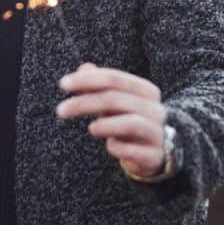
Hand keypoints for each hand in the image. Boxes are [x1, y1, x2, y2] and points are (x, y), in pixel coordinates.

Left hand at [57, 63, 166, 178]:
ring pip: (130, 123)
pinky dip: (117, 147)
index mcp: (147, 91)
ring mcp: (158, 133)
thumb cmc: (133, 121)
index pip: (114, 78)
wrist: (163, 152)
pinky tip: (110, 146)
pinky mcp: (155, 156)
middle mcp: (155, 109)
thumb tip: (84, 68)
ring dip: (105, 124)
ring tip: (91, 128)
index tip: (63, 85)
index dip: (87, 80)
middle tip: (61, 110)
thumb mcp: (118, 102)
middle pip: (116, 99)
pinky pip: (133, 150)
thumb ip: (102, 85)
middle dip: (84, 103)